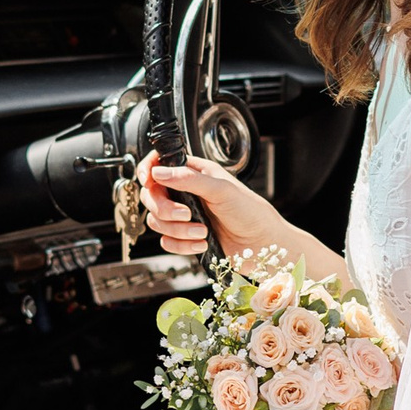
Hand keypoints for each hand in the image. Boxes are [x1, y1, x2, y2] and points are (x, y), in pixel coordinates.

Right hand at [137, 150, 286, 261]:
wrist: (262, 244)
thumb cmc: (250, 211)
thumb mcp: (222, 189)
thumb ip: (189, 179)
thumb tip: (159, 172)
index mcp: (194, 173)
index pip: (159, 164)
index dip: (148, 171)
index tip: (149, 181)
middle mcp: (185, 192)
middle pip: (151, 196)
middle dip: (164, 208)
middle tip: (186, 214)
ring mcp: (184, 216)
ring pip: (156, 221)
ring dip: (178, 230)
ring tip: (202, 231)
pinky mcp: (185, 237)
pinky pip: (166, 242)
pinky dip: (182, 245)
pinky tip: (202, 243)